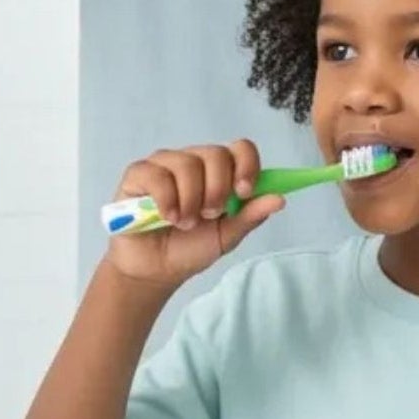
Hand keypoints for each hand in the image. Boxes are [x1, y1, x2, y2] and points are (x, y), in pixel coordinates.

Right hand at [104, 140, 280, 291]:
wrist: (155, 270)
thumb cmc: (191, 247)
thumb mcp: (227, 235)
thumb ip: (251, 216)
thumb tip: (280, 199)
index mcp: (221, 171)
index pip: (241, 148)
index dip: (247, 166)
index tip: (243, 193)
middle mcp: (194, 161)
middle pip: (216, 154)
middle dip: (217, 189)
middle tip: (209, 215)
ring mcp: (165, 164)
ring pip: (187, 164)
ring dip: (191, 199)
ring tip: (186, 223)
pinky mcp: (138, 175)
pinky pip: (156, 174)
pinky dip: (166, 199)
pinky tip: (168, 218)